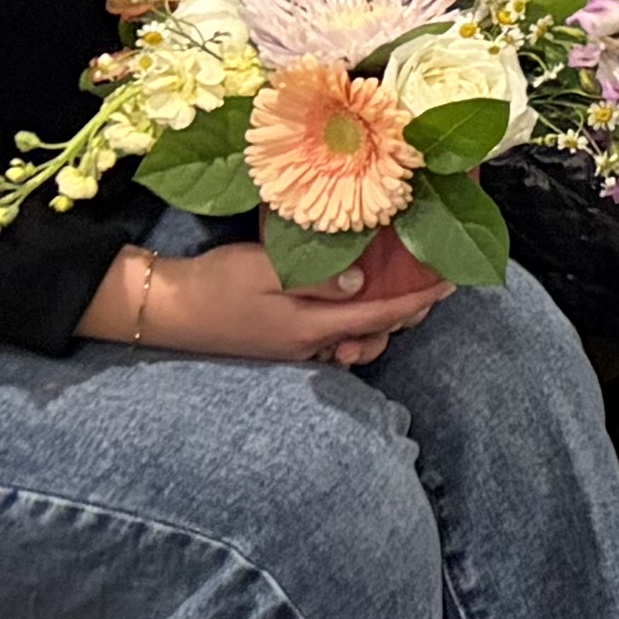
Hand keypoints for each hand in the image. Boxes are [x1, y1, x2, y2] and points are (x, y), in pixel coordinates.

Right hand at [88, 237, 448, 370]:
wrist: (166, 308)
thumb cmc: (215, 284)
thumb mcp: (265, 270)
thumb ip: (316, 276)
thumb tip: (362, 281)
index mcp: (310, 327)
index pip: (380, 317)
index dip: (419, 300)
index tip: (451, 282)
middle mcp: (309, 345)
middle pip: (374, 335)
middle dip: (407, 314)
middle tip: (429, 283)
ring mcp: (295, 348)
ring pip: (355, 342)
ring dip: (382, 324)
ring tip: (398, 295)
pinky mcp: (282, 343)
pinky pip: (332, 340)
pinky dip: (353, 325)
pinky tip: (353, 302)